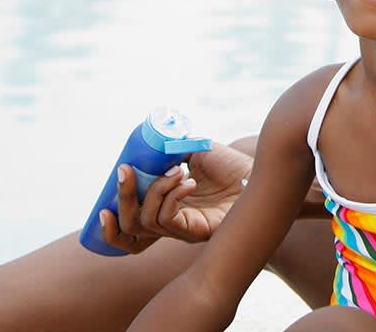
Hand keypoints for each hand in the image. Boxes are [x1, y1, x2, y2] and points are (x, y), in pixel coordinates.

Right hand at [100, 141, 251, 253]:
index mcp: (166, 207)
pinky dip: (171, 197)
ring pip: (146, 221)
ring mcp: (182, 230)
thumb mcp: (195, 152)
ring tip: (177, 169)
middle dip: (123, 196)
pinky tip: (188, 181)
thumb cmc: (230, 165)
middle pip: (130, 226)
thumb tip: (152, 142)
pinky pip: (168, 220)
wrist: (259, 173)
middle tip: (125, 169)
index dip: (116, 204)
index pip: (130, 220)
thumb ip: (173, 150)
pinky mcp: (196, 232)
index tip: (119, 172)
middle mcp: (171, 223)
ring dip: (155, 190)